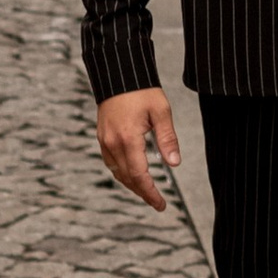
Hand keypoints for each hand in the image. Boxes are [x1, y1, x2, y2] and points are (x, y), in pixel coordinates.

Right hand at [97, 88, 184, 210]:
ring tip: (147, 192)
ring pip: (117, 172)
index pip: (139, 175)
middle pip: (127, 178)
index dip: (150, 192)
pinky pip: (111, 162)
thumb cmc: (142, 90)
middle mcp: (113, 143)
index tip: (161, 204)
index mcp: (128, 138)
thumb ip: (167, 139)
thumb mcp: (161, 111)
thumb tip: (175, 163)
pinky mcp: (102, 136)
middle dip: (143, 193)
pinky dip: (122, 173)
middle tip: (158, 203)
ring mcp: (105, 140)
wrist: (118, 74)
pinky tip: (132, 174)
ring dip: (132, 185)